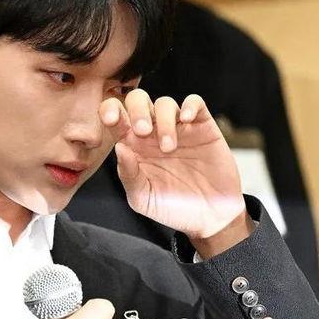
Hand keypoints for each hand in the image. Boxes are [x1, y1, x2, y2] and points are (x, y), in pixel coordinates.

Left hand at [100, 91, 245, 239]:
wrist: (208, 217)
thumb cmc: (172, 208)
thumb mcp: (143, 198)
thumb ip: (128, 175)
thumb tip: (119, 147)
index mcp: (134, 146)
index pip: (116, 117)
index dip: (109, 110)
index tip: (111, 120)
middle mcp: (154, 133)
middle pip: (138, 101)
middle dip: (137, 110)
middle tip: (143, 132)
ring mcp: (179, 128)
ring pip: (165, 103)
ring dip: (163, 120)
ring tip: (168, 147)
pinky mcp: (203, 128)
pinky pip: (196, 103)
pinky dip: (190, 105)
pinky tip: (187, 120)